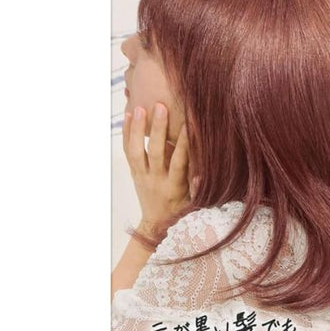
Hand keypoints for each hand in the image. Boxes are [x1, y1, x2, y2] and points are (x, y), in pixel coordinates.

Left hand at [123, 103, 191, 240]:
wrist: (157, 222)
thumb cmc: (181, 210)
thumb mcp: (194, 204)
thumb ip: (198, 188)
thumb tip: (202, 173)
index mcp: (174, 187)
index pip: (179, 162)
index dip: (184, 143)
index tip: (190, 123)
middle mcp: (155, 180)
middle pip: (155, 153)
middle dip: (158, 129)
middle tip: (160, 107)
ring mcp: (142, 175)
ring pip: (136, 151)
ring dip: (137, 129)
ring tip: (140, 108)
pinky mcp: (134, 172)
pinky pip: (127, 152)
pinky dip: (127, 134)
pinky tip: (128, 116)